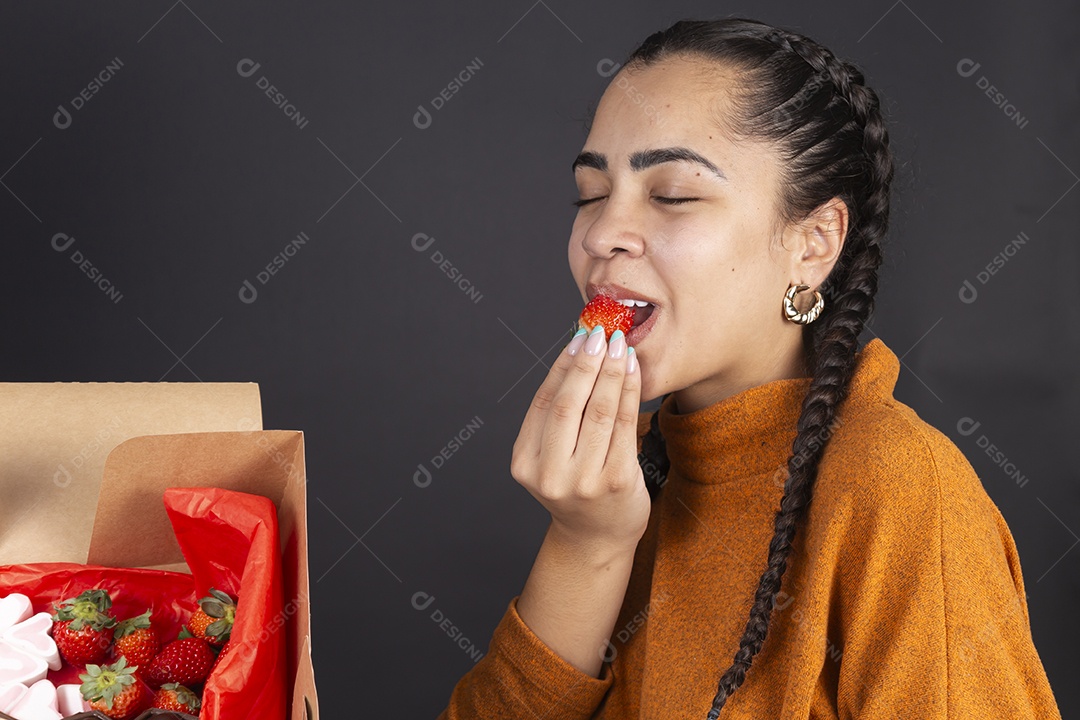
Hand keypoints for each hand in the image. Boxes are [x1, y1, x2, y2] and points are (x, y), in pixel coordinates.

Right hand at [510, 326, 649, 550]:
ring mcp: (584, 481)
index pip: (544, 403)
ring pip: (600, 411)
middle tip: (601, 334)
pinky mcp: (617, 482)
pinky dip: (630, 393)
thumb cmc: (576, 488)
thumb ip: (558, 416)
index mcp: (525, 464)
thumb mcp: (551, 456)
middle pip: (570, 404)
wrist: (596, 538)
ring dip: (612, 372)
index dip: (562, 366)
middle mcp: (550, 474)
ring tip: (621, 346)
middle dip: (588, 363)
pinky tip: (633, 372)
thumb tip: (579, 352)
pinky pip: (625, 426)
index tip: (579, 338)